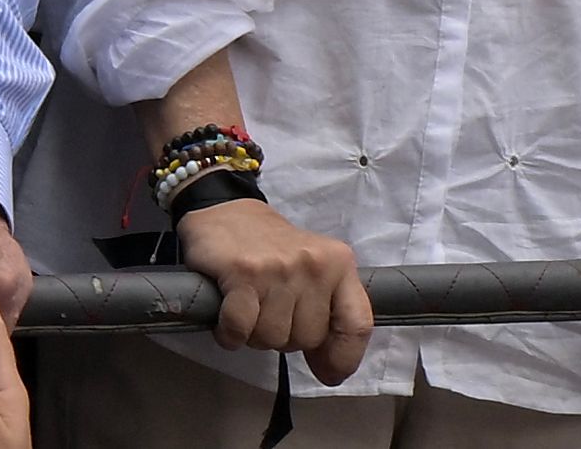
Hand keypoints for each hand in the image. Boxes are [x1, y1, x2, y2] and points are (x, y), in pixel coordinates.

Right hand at [174, 198, 371, 384]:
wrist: (223, 208)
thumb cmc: (270, 246)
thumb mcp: (312, 269)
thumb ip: (326, 312)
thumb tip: (329, 373)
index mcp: (338, 263)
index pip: (356, 324)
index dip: (344, 356)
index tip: (327, 372)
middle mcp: (312, 264)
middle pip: (307, 338)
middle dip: (284, 337)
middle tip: (267, 313)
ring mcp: (277, 268)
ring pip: (272, 338)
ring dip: (253, 335)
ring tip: (247, 310)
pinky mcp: (242, 273)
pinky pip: (240, 329)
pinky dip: (229, 333)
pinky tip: (226, 318)